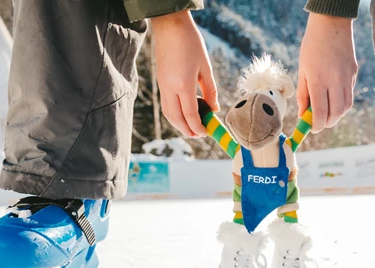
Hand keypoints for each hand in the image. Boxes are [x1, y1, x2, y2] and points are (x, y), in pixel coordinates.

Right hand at [151, 11, 218, 137]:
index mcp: (183, 85)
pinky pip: (166, 105)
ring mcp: (162, 86)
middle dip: (187, 130)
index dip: (198, 127)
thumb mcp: (205, 67)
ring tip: (192, 128)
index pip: (190, 115)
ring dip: (179, 124)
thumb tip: (214, 109)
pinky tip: (185, 113)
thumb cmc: (190, 43)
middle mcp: (170, 88)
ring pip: (168, 114)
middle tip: (199, 135)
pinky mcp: (160, 82)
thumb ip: (210, 90)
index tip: (206, 132)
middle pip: (176, 119)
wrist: (169, 25)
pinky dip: (174, 114)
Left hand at [297, 13, 357, 132]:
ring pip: (346, 107)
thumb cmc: (312, 46)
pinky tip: (333, 98)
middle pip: (336, 114)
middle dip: (327, 123)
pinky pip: (349, 95)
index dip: (317, 125)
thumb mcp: (302, 70)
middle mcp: (335, 80)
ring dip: (336, 115)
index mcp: (319, 79)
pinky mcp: (354, 73)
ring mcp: (347, 77)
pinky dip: (342, 103)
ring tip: (327, 113)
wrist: (331, 24)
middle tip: (319, 123)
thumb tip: (303, 115)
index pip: (320, 112)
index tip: (312, 128)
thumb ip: (303, 95)